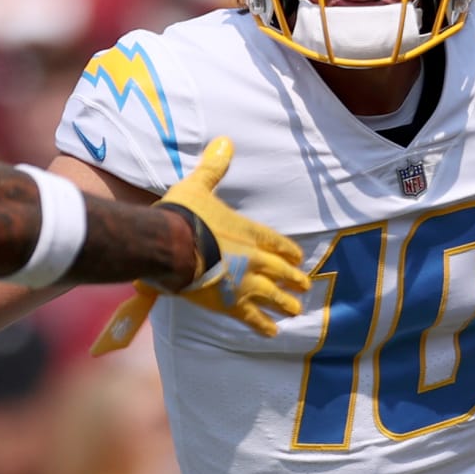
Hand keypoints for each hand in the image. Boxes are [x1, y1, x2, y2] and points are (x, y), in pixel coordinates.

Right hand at [93, 138, 308, 352]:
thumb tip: (225, 141)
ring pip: (274, 297)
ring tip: (294, 310)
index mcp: (250, 232)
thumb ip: (214, 168)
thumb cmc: (183, 216)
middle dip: (294, 279)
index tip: (298, 258)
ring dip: (285, 303)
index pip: (278, 243)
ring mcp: (246, 284)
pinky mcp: (231, 304)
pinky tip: (271, 332)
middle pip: (282, 272)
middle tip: (304, 286)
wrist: (170, 246)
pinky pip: (253, 319)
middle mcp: (256, 260)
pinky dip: (263, 325)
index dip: (289, 251)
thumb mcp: (198, 186)